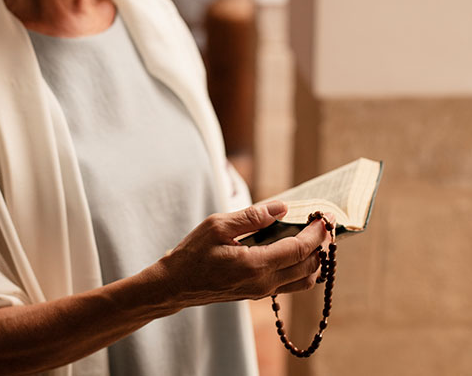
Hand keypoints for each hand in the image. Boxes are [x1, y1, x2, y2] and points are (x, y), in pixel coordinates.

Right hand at [156, 201, 330, 306]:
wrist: (176, 285)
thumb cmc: (192, 253)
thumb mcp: (217, 226)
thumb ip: (251, 216)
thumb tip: (282, 208)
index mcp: (255, 265)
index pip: (299, 250)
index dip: (316, 233)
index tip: (325, 217)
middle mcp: (263, 283)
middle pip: (309, 267)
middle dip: (321, 245)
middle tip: (322, 224)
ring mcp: (262, 292)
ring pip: (304, 280)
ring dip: (314, 259)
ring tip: (313, 237)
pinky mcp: (258, 293)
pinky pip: (291, 284)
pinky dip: (302, 268)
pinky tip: (296, 251)